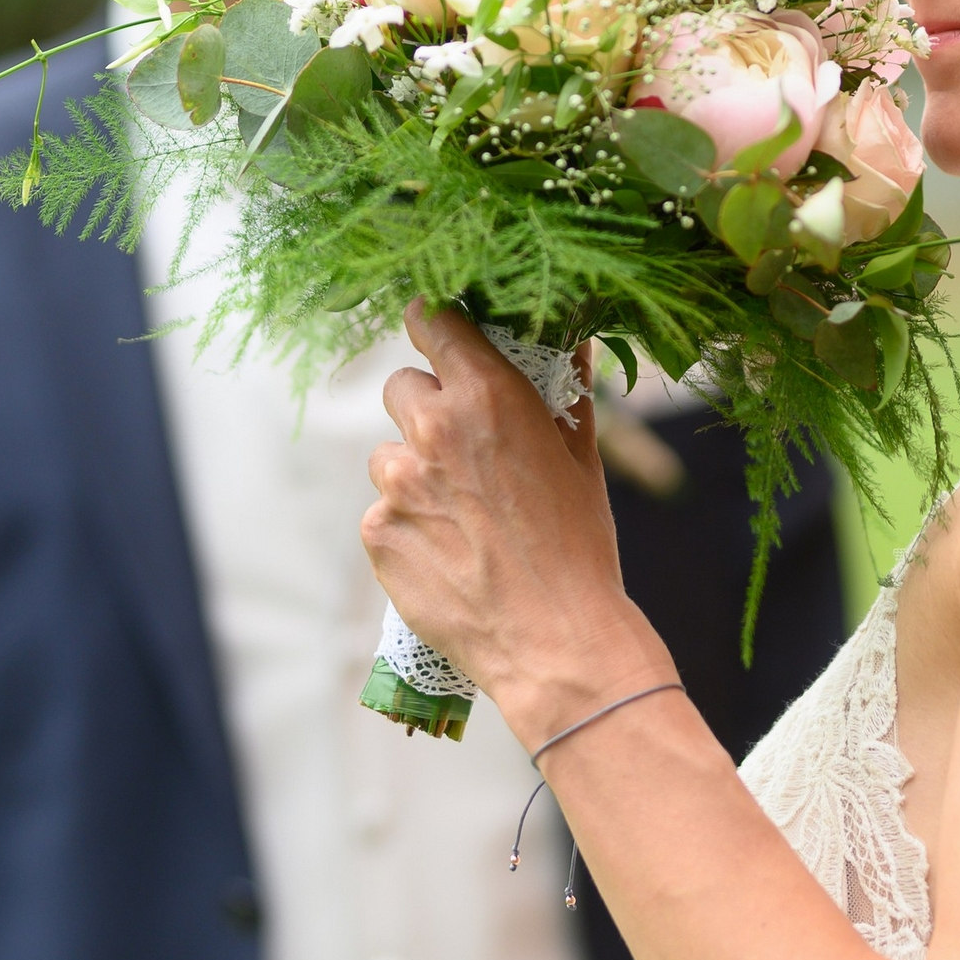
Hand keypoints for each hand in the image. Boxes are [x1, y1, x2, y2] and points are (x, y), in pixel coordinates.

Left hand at [365, 303, 673, 746]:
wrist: (555, 639)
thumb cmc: (580, 545)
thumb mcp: (582, 457)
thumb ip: (566, 388)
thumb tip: (570, 336)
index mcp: (489, 396)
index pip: (433, 320)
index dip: (433, 322)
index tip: (437, 331)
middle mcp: (434, 429)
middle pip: (401, 385)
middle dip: (427, 407)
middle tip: (464, 448)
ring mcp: (398, 483)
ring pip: (388, 454)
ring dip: (414, 471)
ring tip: (462, 515)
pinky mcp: (377, 531)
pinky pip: (382, 510)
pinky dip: (407, 524)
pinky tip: (448, 553)